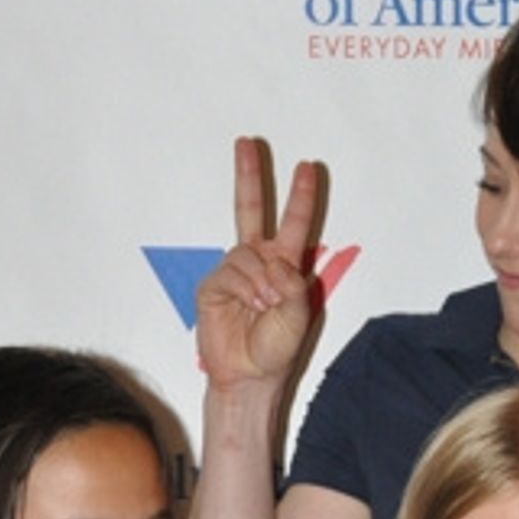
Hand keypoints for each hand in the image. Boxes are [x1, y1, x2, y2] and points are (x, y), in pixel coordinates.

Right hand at [196, 137, 320, 391]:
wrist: (249, 375)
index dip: (300, 197)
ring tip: (263, 308)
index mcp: (284, 266)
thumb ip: (293, 286)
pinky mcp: (212, 285)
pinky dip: (243, 289)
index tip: (307, 167)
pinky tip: (247, 308)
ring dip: (260, 282)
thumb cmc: (275, 350)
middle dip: (250, 176)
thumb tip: (274, 264)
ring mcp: (234, 271)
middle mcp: (258, 262)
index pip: (293, 224)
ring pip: (246, 254)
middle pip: (251, 210)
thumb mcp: (298, 318)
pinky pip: (230, 273)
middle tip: (246, 143)